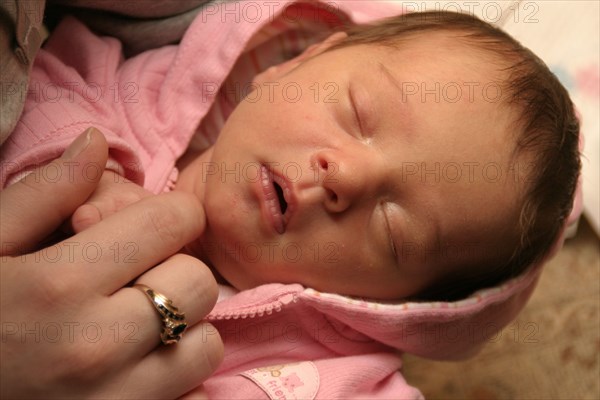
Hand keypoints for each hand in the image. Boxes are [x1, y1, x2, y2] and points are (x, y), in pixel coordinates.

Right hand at [0, 128, 222, 398]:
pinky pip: (194, 397)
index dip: (170, 215)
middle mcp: (96, 344)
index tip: (153, 226)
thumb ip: (43, 194)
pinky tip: (140, 370)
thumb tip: (97, 142)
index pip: (173, 222)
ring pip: (207, 344)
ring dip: (185, 328)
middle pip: (198, 282)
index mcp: (60, 283)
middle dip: (177, 270)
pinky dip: (180, 380)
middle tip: (140, 278)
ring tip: (141, 327)